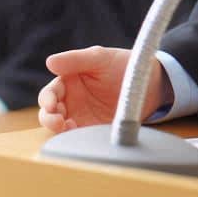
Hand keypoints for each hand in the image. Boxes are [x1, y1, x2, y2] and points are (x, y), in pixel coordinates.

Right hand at [37, 46, 172, 133]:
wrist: (150, 83)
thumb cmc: (124, 64)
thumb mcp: (100, 57)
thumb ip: (76, 59)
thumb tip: (50, 61)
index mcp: (69, 81)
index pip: (49, 93)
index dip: (46, 99)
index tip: (51, 105)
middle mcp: (72, 100)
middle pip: (50, 113)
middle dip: (49, 119)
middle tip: (57, 122)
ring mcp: (82, 116)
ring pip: (60, 128)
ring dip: (59, 131)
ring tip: (68, 129)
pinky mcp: (93, 130)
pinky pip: (79, 137)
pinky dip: (75, 139)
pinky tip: (81, 136)